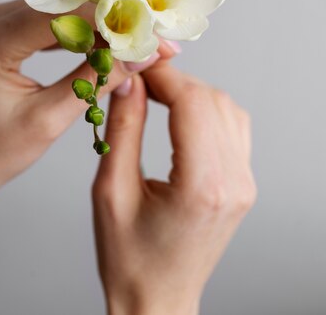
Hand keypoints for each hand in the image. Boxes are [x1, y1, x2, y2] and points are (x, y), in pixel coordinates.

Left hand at [0, 0, 174, 253]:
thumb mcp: (47, 121)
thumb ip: (96, 80)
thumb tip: (141, 54)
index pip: (64, 15)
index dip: (113, 19)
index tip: (151, 30)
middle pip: (61, 7)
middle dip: (110, 21)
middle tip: (150, 36)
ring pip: (56, 10)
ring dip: (97, 24)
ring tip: (133, 41)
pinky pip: (44, 19)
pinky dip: (76, 30)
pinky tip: (104, 41)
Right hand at [92, 62, 256, 314]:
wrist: (158, 301)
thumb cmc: (129, 258)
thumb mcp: (111, 190)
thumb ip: (124, 128)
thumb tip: (128, 81)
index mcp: (202, 186)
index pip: (192, 102)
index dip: (162, 74)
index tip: (135, 63)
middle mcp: (234, 181)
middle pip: (211, 99)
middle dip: (174, 79)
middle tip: (139, 75)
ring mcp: (244, 183)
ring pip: (226, 107)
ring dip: (191, 91)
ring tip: (155, 92)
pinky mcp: (243, 184)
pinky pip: (234, 126)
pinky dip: (207, 109)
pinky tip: (181, 112)